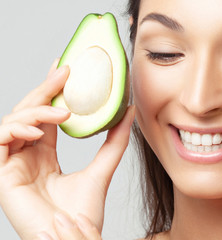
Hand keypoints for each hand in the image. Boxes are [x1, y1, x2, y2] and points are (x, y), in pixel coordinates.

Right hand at [0, 59, 134, 239]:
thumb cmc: (83, 213)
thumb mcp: (102, 168)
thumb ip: (114, 140)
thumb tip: (129, 111)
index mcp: (44, 155)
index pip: (45, 115)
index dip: (52, 91)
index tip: (65, 69)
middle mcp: (27, 156)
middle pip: (29, 112)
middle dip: (44, 89)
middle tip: (63, 71)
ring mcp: (13, 164)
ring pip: (13, 121)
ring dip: (36, 111)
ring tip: (63, 113)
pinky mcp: (1, 174)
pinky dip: (16, 129)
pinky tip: (38, 131)